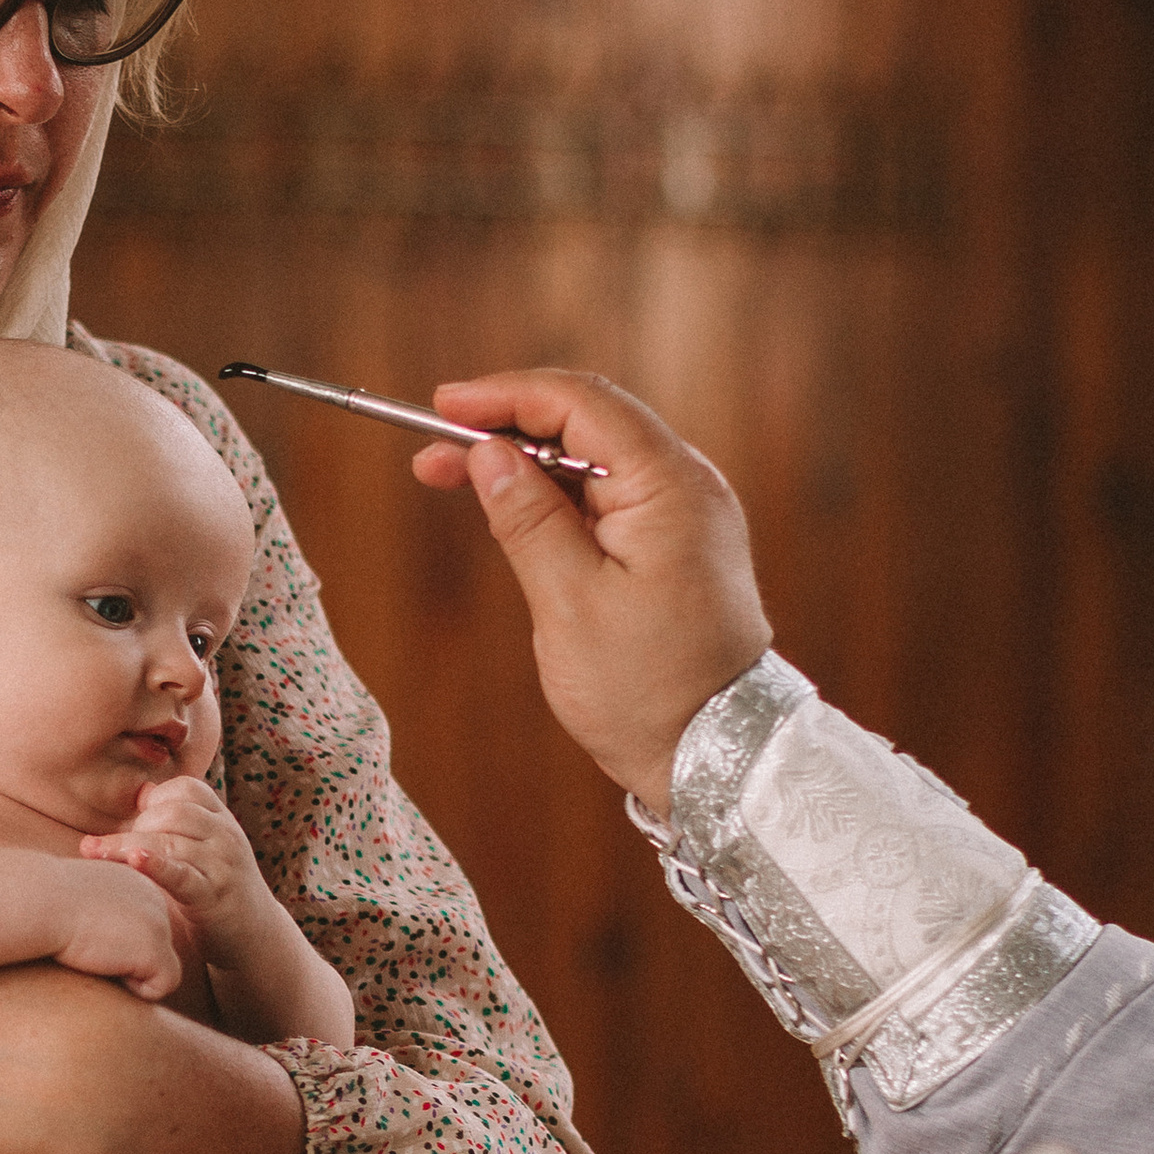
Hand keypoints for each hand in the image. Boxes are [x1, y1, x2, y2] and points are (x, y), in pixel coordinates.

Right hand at [54, 855, 184, 1000]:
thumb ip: (97, 914)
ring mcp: (160, 923)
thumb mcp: (75, 900)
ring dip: (128, 974)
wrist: (37, 900)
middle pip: (152, 949)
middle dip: (124, 960)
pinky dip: (135, 990)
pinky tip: (106, 967)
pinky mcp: (156, 948)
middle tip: (87, 946)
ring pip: (160, 969)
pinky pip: (163, 986)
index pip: (140, 929)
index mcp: (135, 883)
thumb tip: (98, 938)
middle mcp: (155, 897)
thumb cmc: (40, 902)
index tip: (83, 933)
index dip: (113, 943)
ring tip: (96, 955)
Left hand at [81, 778, 259, 950]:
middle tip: (116, 848)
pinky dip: (156, 865)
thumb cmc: (214, 888)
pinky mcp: (213, 896)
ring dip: (127, 845)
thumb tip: (143, 791)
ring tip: (95, 852)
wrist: (253, 937)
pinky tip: (134, 859)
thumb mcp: (201, 848)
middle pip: (173, 813)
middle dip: (137, 826)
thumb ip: (175, 821)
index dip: (156, 800)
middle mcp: (226, 836)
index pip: (186, 789)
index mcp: (221, 819)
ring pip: (170, 842)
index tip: (139, 823)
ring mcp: (222, 865)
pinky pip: (182, 875)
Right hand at [414, 372, 768, 813]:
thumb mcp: (569, 604)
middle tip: (433, 455)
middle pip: (587, 422)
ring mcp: (686, 515)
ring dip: (523, 463)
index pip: (582, 404)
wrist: (720, 757)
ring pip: (592, 459)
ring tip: (452, 478)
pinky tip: (509, 508)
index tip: (443, 406)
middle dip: (505, 427)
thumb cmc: (649, 692)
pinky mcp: (675, 544)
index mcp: (671, 488)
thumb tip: (488, 454)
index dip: (506, 396)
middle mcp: (688, 487)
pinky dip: (554, 495)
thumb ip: (527, 519)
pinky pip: (607, 496)